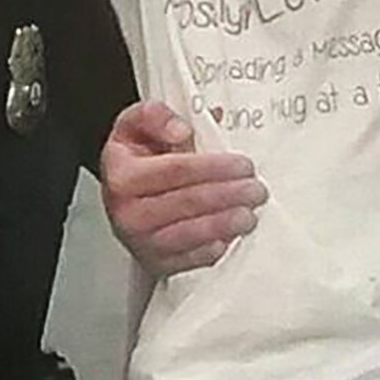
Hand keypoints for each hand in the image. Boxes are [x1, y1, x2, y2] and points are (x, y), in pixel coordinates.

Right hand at [100, 101, 265, 274]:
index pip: (176, 169)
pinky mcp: (157, 263)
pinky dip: (214, 249)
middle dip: (228, 195)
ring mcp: (141, 242)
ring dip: (226, 224)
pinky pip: (191, 260)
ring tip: (250, 214)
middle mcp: (128, 212)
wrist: (123, 196)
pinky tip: (230, 236)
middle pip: (188, 203)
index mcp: (123, 175)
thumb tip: (181, 130)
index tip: (242, 165)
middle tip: (256, 190)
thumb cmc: (136, 160)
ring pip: (191, 234)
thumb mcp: (136, 125)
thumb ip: (156, 116)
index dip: (214, 167)